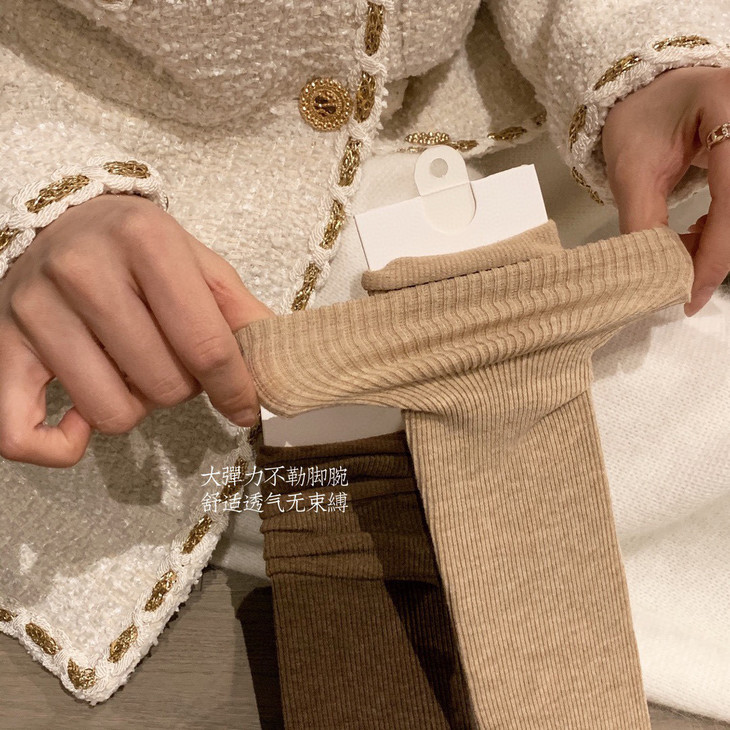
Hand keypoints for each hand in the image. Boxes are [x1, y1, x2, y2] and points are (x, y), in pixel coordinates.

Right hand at [0, 193, 273, 467]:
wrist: (57, 221)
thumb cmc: (136, 249)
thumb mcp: (196, 261)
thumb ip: (239, 310)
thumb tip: (278, 362)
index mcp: (146, 241)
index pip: (206, 345)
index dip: (236, 388)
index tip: (246, 407)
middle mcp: (84, 271)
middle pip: (163, 384)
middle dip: (182, 387)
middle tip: (172, 361)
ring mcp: (36, 310)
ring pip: (112, 411)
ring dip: (135, 405)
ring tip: (131, 372)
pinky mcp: (3, 345)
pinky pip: (20, 433)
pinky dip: (60, 445)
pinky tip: (79, 421)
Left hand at [602, 65, 729, 315]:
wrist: (650, 91)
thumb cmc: (638, 121)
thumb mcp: (631, 170)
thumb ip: (642, 221)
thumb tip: (657, 276)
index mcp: (729, 107)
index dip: (715, 253)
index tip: (691, 294)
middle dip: (717, 253)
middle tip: (682, 280)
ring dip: (720, 243)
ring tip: (682, 249)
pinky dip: (725, 230)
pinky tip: (699, 232)